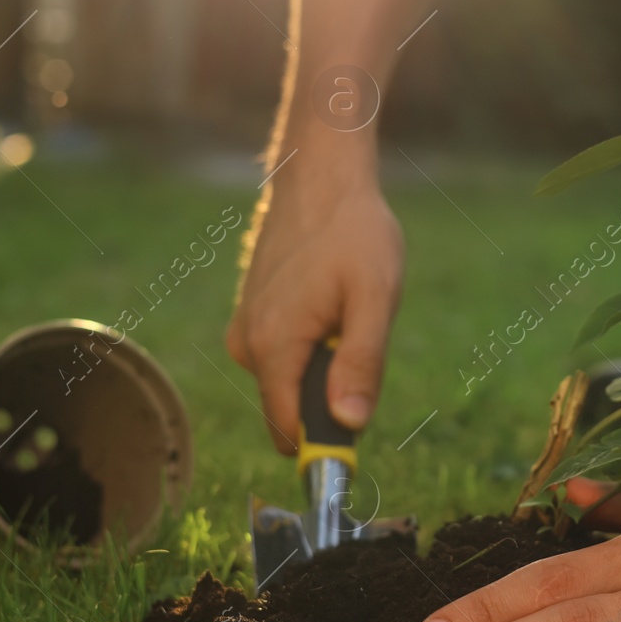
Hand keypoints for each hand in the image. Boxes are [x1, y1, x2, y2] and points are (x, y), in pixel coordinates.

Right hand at [226, 175, 403, 452]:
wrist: (320, 179)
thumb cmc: (354, 233)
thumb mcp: (375, 297)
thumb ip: (362, 363)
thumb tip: (350, 424)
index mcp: (274, 346)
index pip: (289, 430)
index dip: (325, 442)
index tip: (358, 429)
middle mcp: (247, 345)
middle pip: (290, 409)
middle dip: (329, 395)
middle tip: (357, 337)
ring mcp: (245, 330)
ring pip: (290, 381)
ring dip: (323, 365)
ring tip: (344, 310)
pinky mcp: (250, 318)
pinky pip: (283, 357)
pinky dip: (310, 344)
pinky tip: (327, 302)